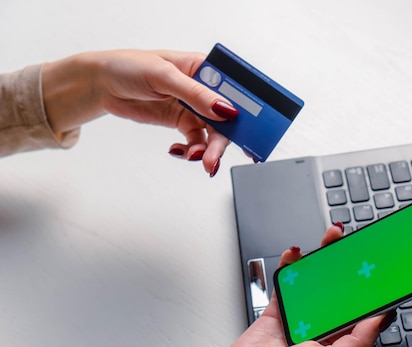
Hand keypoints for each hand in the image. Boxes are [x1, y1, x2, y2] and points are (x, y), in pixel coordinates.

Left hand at [42, 49, 241, 175]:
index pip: (234, 91)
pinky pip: (195, 141)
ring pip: (212, 134)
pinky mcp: (181, 121)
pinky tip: (179, 151)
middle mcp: (204, 89)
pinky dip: (191, 150)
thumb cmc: (130, 67)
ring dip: (207, 150)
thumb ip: (196, 94)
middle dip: (223, 141)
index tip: (252, 134)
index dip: (246, 113)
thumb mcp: (164, 77)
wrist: (103, 84)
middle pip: (226, 119)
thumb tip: (224, 109)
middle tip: (213, 158)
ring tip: (196, 159)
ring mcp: (193, 107)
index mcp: (206, 69)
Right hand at [178, 224, 388, 346]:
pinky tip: (295, 254)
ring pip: (316, 282)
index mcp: (337, 342)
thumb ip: (354, 343)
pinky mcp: (279, 310)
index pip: (362, 311)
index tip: (379, 268)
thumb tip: (381, 319)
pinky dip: (291, 266)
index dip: (372, 289)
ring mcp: (300, 317)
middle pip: (340, 290)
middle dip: (348, 265)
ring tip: (330, 240)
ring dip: (322, 260)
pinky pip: (288, 283)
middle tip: (354, 244)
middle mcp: (321, 328)